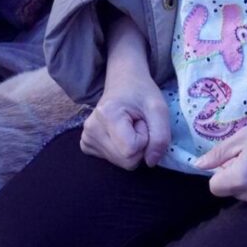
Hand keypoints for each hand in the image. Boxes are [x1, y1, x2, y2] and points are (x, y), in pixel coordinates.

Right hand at [80, 17, 169, 168]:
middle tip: (137, 125)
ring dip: (131, 148)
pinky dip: (121, 150)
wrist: (123, 83)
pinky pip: (111, 160)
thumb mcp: (159, 110)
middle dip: (139, 146)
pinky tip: (119, 134)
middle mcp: (90, 129)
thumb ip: (160, 137)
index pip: (131, 151)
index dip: (145, 140)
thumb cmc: (141, 93)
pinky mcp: (85, 144)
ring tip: (129, 127)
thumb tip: (150, 162)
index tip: (142, 122)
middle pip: (126, 161)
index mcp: (106, 116)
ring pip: (120, 163)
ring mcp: (85, 138)